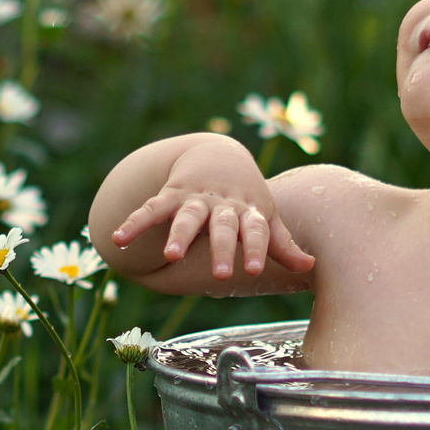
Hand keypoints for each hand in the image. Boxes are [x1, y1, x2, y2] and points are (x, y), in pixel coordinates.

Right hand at [107, 140, 315, 281]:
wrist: (219, 154)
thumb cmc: (247, 196)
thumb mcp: (267, 217)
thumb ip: (282, 244)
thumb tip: (311, 267)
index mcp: (249, 211)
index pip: (256, 230)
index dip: (257, 248)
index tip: (255, 270)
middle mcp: (223, 204)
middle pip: (223, 226)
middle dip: (222, 249)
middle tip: (222, 275)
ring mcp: (196, 198)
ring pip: (187, 216)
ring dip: (178, 235)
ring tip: (170, 256)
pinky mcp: (171, 194)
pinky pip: (151, 209)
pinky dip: (135, 223)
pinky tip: (118, 239)